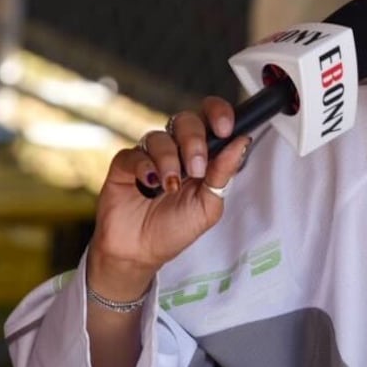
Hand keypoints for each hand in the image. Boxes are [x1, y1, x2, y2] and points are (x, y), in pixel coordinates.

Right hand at [85, 97, 251, 298]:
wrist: (141, 252)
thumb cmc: (176, 228)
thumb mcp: (208, 206)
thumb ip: (223, 173)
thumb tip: (242, 142)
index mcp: (201, 154)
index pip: (211, 119)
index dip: (219, 114)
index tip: (225, 128)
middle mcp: (176, 149)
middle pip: (186, 120)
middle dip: (194, 141)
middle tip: (196, 169)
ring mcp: (149, 155)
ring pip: (160, 137)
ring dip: (169, 159)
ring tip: (170, 186)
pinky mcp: (125, 165)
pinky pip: (135, 153)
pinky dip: (144, 166)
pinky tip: (149, 184)